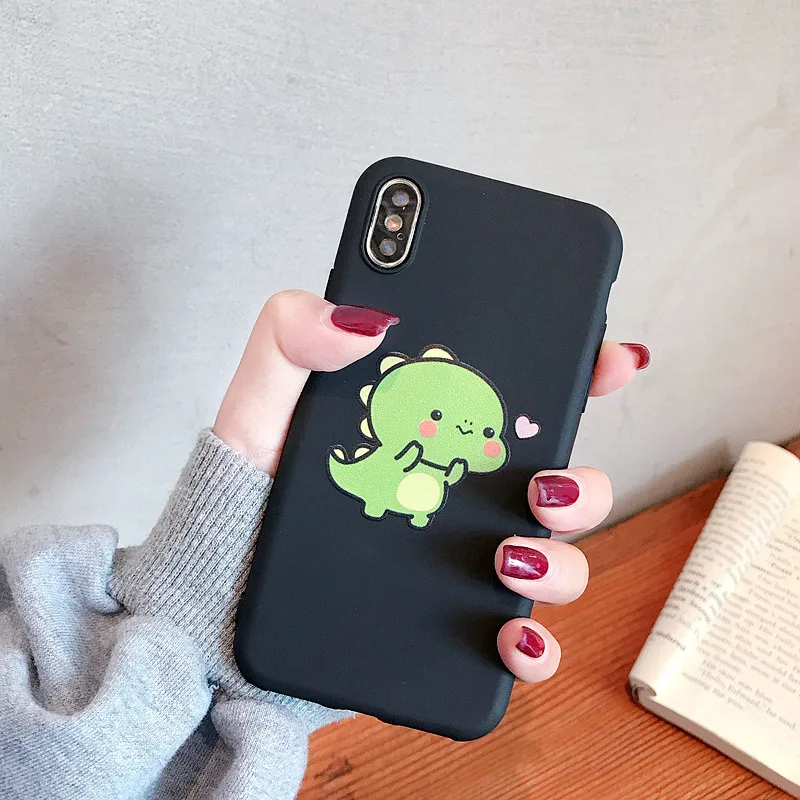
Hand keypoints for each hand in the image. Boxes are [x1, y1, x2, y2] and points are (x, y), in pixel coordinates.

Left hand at [214, 290, 646, 684]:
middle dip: (583, 482)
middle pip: (559, 482)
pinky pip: (516, 642)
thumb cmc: (241, 500)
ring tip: (511, 557)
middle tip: (543, 484)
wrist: (212, 605)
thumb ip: (290, 339)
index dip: (581, 370)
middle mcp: (458, 499)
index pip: (521, 398)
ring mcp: (458, 568)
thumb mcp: (257, 409)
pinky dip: (533, 644)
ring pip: (555, 561)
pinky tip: (511, 634)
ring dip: (563, 561)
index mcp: (430, 435)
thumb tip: (365, 318)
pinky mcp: (447, 631)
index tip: (611, 357)